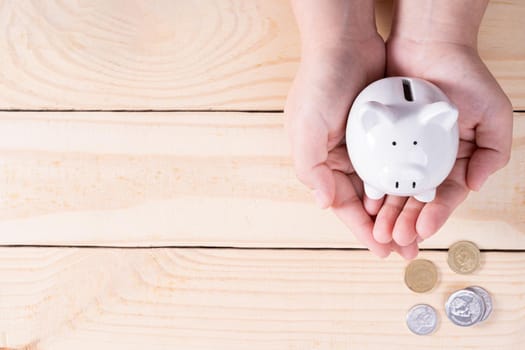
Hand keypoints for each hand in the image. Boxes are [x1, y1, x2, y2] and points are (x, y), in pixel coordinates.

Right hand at [285, 37, 418, 258]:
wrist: (344, 44)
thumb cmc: (318, 84)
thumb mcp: (305, 129)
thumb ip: (310, 169)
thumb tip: (322, 204)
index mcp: (318, 163)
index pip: (342, 205)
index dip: (362, 230)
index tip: (382, 250)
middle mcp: (338, 159)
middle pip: (363, 202)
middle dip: (382, 226)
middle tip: (405, 248)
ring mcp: (360, 146)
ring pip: (380, 187)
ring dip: (395, 209)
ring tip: (415, 230)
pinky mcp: (378, 133)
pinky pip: (392, 164)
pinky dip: (401, 182)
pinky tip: (415, 195)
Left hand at [371, 38, 512, 246]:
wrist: (428, 46)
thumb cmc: (463, 77)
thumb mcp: (494, 114)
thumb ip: (493, 151)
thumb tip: (476, 184)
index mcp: (455, 160)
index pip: (445, 196)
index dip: (435, 215)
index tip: (423, 231)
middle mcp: (429, 160)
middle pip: (417, 200)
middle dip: (407, 222)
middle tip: (396, 239)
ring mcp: (405, 151)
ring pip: (395, 190)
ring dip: (389, 213)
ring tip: (381, 231)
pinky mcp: (384, 141)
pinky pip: (376, 169)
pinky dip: (373, 188)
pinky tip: (367, 203)